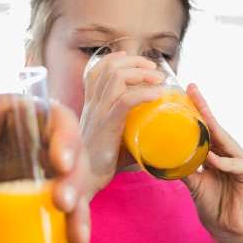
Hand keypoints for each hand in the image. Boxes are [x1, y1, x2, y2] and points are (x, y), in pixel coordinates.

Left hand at [0, 93, 92, 242]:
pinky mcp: (37, 199)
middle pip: (73, 159)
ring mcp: (43, 173)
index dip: (66, 139)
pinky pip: (59, 215)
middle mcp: (43, 143)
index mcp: (25, 115)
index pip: (58, 119)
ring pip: (74, 192)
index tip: (60, 163)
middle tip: (62, 205)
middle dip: (74, 184)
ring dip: (78, 217)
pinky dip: (67, 236)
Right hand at [78, 51, 164, 194]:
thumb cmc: (101, 166)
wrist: (83, 184)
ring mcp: (98, 114)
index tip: (132, 58)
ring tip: (159, 78)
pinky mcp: (106, 126)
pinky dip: (145, 93)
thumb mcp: (114, 141)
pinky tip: (158, 95)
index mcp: (91, 106)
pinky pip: (125, 100)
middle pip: (109, 68)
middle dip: (135, 62)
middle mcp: (92, 105)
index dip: (113, 59)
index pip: (96, 71)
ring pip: (116, 77)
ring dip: (142, 72)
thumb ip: (131, 135)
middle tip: (154, 69)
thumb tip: (159, 139)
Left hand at [180, 83, 242, 242]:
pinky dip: (221, 162)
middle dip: (204, 109)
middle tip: (192, 91)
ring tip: (196, 120)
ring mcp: (242, 161)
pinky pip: (234, 164)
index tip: (187, 90)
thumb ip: (183, 167)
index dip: (198, 109)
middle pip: (216, 128)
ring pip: (225, 142)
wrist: (227, 231)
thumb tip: (160, 156)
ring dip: (211, 133)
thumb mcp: (193, 184)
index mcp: (218, 154)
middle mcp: (231, 153)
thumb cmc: (212, 207)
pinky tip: (210, 160)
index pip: (206, 128)